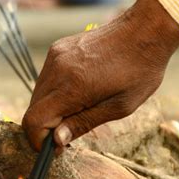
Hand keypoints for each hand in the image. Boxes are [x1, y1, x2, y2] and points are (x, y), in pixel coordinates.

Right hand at [22, 0, 178, 151]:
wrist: (145, 30)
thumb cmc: (139, 71)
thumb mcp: (119, 107)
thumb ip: (84, 123)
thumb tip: (57, 140)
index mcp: (73, 87)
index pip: (34, 120)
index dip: (39, 140)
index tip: (54, 148)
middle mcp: (58, 69)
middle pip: (32, 109)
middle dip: (44, 127)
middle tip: (67, 134)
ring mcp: (56, 56)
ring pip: (37, 93)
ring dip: (49, 109)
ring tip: (77, 111)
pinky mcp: (58, 48)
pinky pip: (46, 78)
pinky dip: (54, 92)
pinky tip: (76, 92)